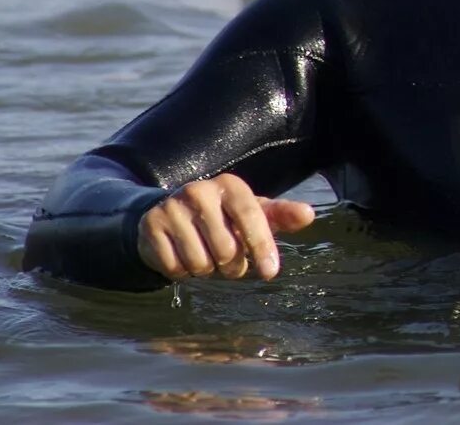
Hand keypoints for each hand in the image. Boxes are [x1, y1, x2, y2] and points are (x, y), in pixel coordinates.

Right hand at [136, 174, 316, 280]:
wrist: (171, 215)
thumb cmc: (224, 218)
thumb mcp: (253, 214)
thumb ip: (280, 216)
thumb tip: (309, 215)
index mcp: (230, 186)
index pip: (251, 217)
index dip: (262, 246)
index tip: (271, 273)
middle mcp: (199, 191)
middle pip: (226, 250)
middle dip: (232, 266)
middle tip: (228, 260)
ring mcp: (171, 207)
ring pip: (200, 263)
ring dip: (207, 271)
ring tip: (206, 256)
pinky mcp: (150, 226)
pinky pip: (175, 268)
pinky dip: (183, 272)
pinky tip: (183, 257)